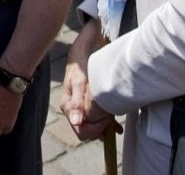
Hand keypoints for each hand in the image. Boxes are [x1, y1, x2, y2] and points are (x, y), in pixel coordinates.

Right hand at [60, 19, 114, 140]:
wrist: (82, 53)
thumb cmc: (80, 66)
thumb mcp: (79, 82)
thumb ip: (76, 102)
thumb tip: (76, 122)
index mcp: (68, 106)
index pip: (81, 130)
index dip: (95, 128)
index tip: (105, 118)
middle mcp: (74, 110)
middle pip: (87, 131)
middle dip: (100, 127)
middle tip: (110, 115)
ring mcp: (81, 108)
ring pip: (93, 126)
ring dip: (104, 126)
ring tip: (114, 119)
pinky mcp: (89, 105)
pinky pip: (98, 121)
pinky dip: (107, 124)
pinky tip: (116, 126)